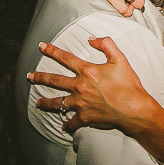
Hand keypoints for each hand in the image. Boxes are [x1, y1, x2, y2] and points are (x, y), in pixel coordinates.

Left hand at [29, 38, 163, 134]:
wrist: (134, 109)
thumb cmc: (129, 85)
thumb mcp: (120, 59)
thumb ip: (106, 44)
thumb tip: (91, 39)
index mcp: (88, 71)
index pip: (65, 58)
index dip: (52, 51)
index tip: (41, 46)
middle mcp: (80, 87)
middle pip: (55, 80)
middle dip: (40, 77)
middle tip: (30, 76)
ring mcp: (80, 103)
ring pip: (57, 103)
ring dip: (46, 103)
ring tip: (38, 103)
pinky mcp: (85, 117)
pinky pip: (72, 122)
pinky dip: (67, 124)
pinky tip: (63, 125)